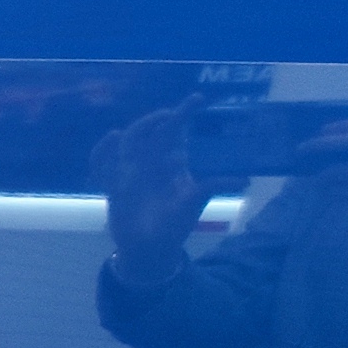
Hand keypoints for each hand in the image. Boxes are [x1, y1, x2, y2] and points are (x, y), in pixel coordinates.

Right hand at [93, 108, 203, 267]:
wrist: (150, 247)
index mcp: (174, 163)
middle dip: (158, 118)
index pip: (177, 131)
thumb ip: (212, 187)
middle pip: (152, 130)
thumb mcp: (195, 203)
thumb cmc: (174, 226)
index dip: (184, 113)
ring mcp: (131, 171)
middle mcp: (152, 162)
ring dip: (135, 130)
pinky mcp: (113, 184)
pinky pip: (103, 163)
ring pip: (129, 141)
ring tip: (139, 128)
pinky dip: (103, 150)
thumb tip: (244, 180)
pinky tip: (112, 138)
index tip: (196, 99)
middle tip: (172, 114)